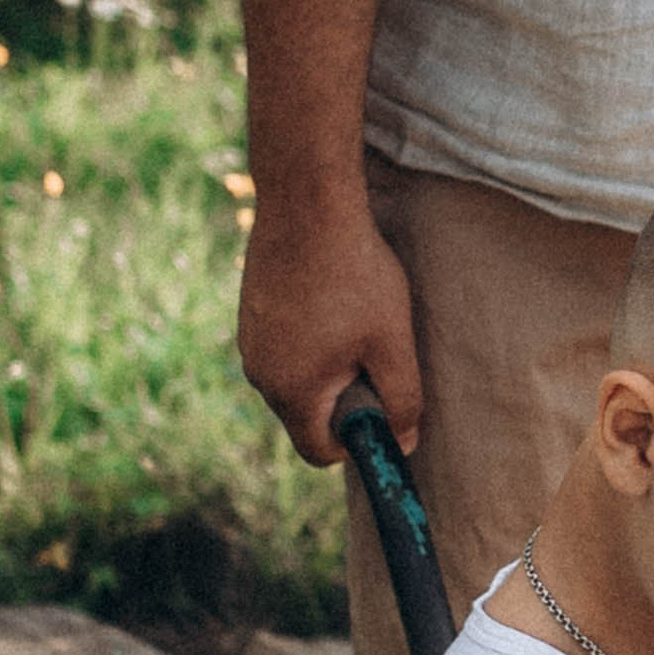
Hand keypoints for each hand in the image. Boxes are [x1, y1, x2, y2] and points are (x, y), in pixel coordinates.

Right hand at [238, 184, 422, 470]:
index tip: (382, 409)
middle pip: (307, 417)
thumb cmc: (354, 273)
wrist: (306, 202)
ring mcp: (249, 342)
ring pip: (296, 381)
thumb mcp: (392, 343)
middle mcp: (258, 374)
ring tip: (354, 323)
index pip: (319, 452)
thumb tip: (404, 442)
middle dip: (344, 402)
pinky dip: (309, 343)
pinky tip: (332, 302)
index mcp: (290, 391)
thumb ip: (401, 401)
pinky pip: (283, 351)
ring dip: (328, 370)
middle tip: (374, 355)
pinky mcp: (249, 315)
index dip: (357, 443)